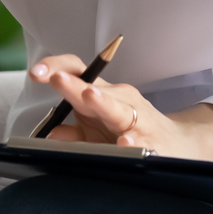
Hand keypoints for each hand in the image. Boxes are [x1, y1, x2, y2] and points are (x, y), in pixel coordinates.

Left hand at [30, 55, 212, 177]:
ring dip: (103, 102)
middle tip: (56, 79)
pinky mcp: (153, 141)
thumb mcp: (97, 132)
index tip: (36, 71)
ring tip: (89, 96)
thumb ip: (72, 134)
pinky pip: (141, 141)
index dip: (58, 68)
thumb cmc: (128, 135)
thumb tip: (49, 134)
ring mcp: (137, 119)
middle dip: (74, 85)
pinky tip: (125, 144)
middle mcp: (120, 102)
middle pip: (95, 90)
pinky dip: (133, 143)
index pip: (79, 73)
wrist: (177, 145)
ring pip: (119, 110)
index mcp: (102, 96)